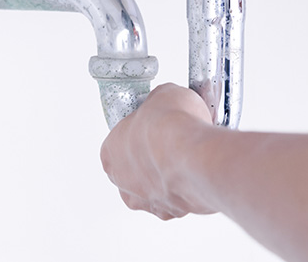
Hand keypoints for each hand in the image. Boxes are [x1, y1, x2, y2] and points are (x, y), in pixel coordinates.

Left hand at [99, 83, 216, 219]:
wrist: (195, 155)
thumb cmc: (171, 127)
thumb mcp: (164, 95)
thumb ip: (159, 103)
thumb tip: (167, 101)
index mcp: (110, 151)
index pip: (119, 142)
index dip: (139, 132)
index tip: (154, 126)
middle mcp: (123, 180)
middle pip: (134, 168)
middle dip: (151, 157)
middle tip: (172, 143)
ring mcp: (146, 200)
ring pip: (155, 188)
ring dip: (169, 175)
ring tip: (188, 158)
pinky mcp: (171, 212)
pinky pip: (178, 199)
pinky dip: (187, 188)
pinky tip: (196, 173)